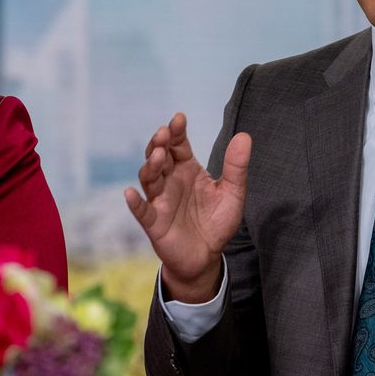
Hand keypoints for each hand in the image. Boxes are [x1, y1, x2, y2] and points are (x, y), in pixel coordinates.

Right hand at [122, 113, 250, 303]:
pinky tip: (130, 193)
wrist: (207, 257)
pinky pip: (141, 211)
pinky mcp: (154, 223)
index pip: (178, 145)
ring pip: (149, 179)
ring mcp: (160, 200)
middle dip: (159, 143)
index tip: (179, 119)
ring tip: (157, 155)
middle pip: (159, 157)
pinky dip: (135, 202)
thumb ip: (236, 167)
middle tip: (163, 133)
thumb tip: (244, 136)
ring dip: (150, 166)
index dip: (177, 132)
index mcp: (187, 170)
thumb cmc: (217, 222)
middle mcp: (170, 181)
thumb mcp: (233, 193)